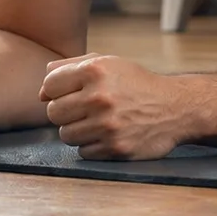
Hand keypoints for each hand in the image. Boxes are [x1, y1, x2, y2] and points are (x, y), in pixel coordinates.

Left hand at [39, 54, 187, 159]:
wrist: (175, 107)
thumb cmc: (136, 84)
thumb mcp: (109, 63)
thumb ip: (70, 68)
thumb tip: (41, 92)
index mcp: (95, 70)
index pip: (49, 86)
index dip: (56, 91)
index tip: (71, 93)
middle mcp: (100, 97)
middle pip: (53, 113)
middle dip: (66, 112)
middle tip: (85, 109)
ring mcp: (107, 125)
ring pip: (66, 135)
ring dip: (78, 130)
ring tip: (98, 122)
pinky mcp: (115, 148)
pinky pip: (83, 152)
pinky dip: (93, 146)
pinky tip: (108, 134)